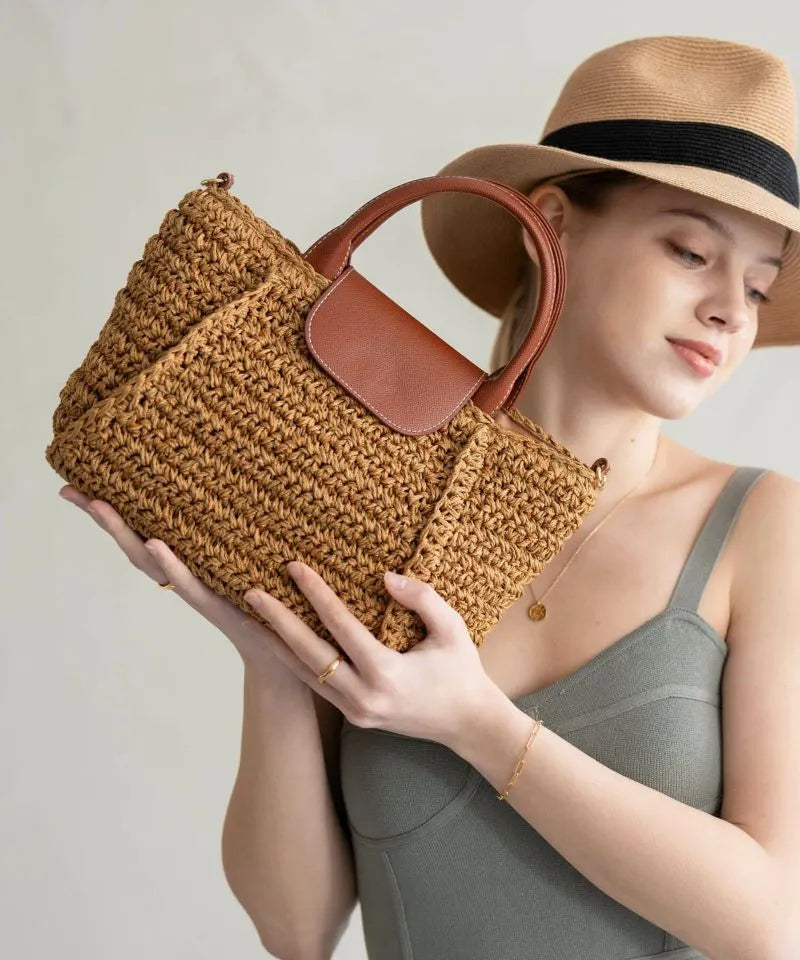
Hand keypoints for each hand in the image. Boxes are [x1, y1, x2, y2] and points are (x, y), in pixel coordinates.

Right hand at [56, 484, 305, 689]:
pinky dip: (170, 564)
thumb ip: (235, 530)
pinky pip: (189, 581)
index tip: (79, 483)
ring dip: (123, 533)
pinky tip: (154, 543)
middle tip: (70, 490)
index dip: (112, 511)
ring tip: (98, 505)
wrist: (283, 653)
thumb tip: (241, 480)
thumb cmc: (266, 603)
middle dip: (102, 517)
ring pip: (151, 560)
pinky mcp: (217, 601)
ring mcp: (196, 588)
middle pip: (133, 542)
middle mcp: (183, 574)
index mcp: (186, 561)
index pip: (141, 531)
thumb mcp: (246, 559)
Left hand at [242, 561, 498, 748]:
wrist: (469, 724)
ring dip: (276, 645)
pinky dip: (294, 662)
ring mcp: (355, 711)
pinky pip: (316, 685)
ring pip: (305, 675)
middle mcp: (364, 697)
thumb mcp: (452, 628)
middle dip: (278, 622)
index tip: (294, 567)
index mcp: (387, 673)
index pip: (341, 626)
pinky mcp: (354, 716)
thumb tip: (385, 577)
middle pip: (310, 654)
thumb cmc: (462, 671)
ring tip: (249, 618)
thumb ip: (421, 599)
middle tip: (252, 593)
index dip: (316, 594)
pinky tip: (277, 643)